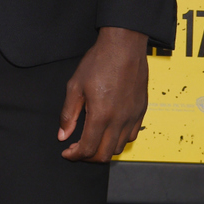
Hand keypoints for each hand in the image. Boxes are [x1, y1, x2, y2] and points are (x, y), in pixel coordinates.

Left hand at [58, 27, 148, 162]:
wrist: (123, 46)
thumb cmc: (99, 62)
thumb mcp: (75, 85)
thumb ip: (68, 114)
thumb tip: (63, 135)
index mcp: (101, 115)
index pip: (88, 149)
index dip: (75, 155)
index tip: (67, 152)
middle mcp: (119, 120)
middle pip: (104, 155)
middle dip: (88, 157)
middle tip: (77, 149)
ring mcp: (132, 117)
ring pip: (119, 148)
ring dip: (103, 149)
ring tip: (92, 139)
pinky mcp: (141, 111)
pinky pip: (131, 136)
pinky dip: (118, 140)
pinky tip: (109, 130)